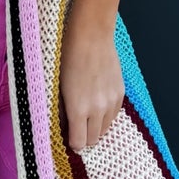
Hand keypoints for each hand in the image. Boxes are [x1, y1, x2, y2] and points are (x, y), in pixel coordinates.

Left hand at [59, 12, 124, 153]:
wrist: (91, 36)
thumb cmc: (67, 57)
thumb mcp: (57, 87)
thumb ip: (62, 110)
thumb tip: (63, 125)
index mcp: (78, 109)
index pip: (79, 142)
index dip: (72, 142)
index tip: (68, 137)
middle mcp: (98, 109)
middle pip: (93, 139)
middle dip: (83, 137)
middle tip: (75, 128)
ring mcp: (111, 101)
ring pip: (105, 129)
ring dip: (95, 127)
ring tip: (86, 116)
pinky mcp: (120, 93)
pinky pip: (114, 115)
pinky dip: (105, 115)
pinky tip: (97, 105)